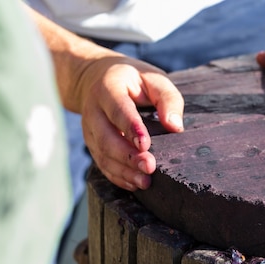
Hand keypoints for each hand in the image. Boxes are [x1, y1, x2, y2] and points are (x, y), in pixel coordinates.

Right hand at [77, 56, 184, 190]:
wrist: (98, 78)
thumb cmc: (134, 80)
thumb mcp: (154, 79)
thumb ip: (167, 98)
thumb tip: (175, 126)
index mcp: (108, 87)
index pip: (117, 109)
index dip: (130, 127)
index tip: (145, 144)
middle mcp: (93, 109)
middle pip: (106, 136)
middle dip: (128, 155)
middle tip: (149, 167)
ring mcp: (89, 128)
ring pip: (102, 153)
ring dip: (123, 170)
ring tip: (145, 182)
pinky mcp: (91, 143)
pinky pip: (101, 163)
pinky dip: (117, 176)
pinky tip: (134, 184)